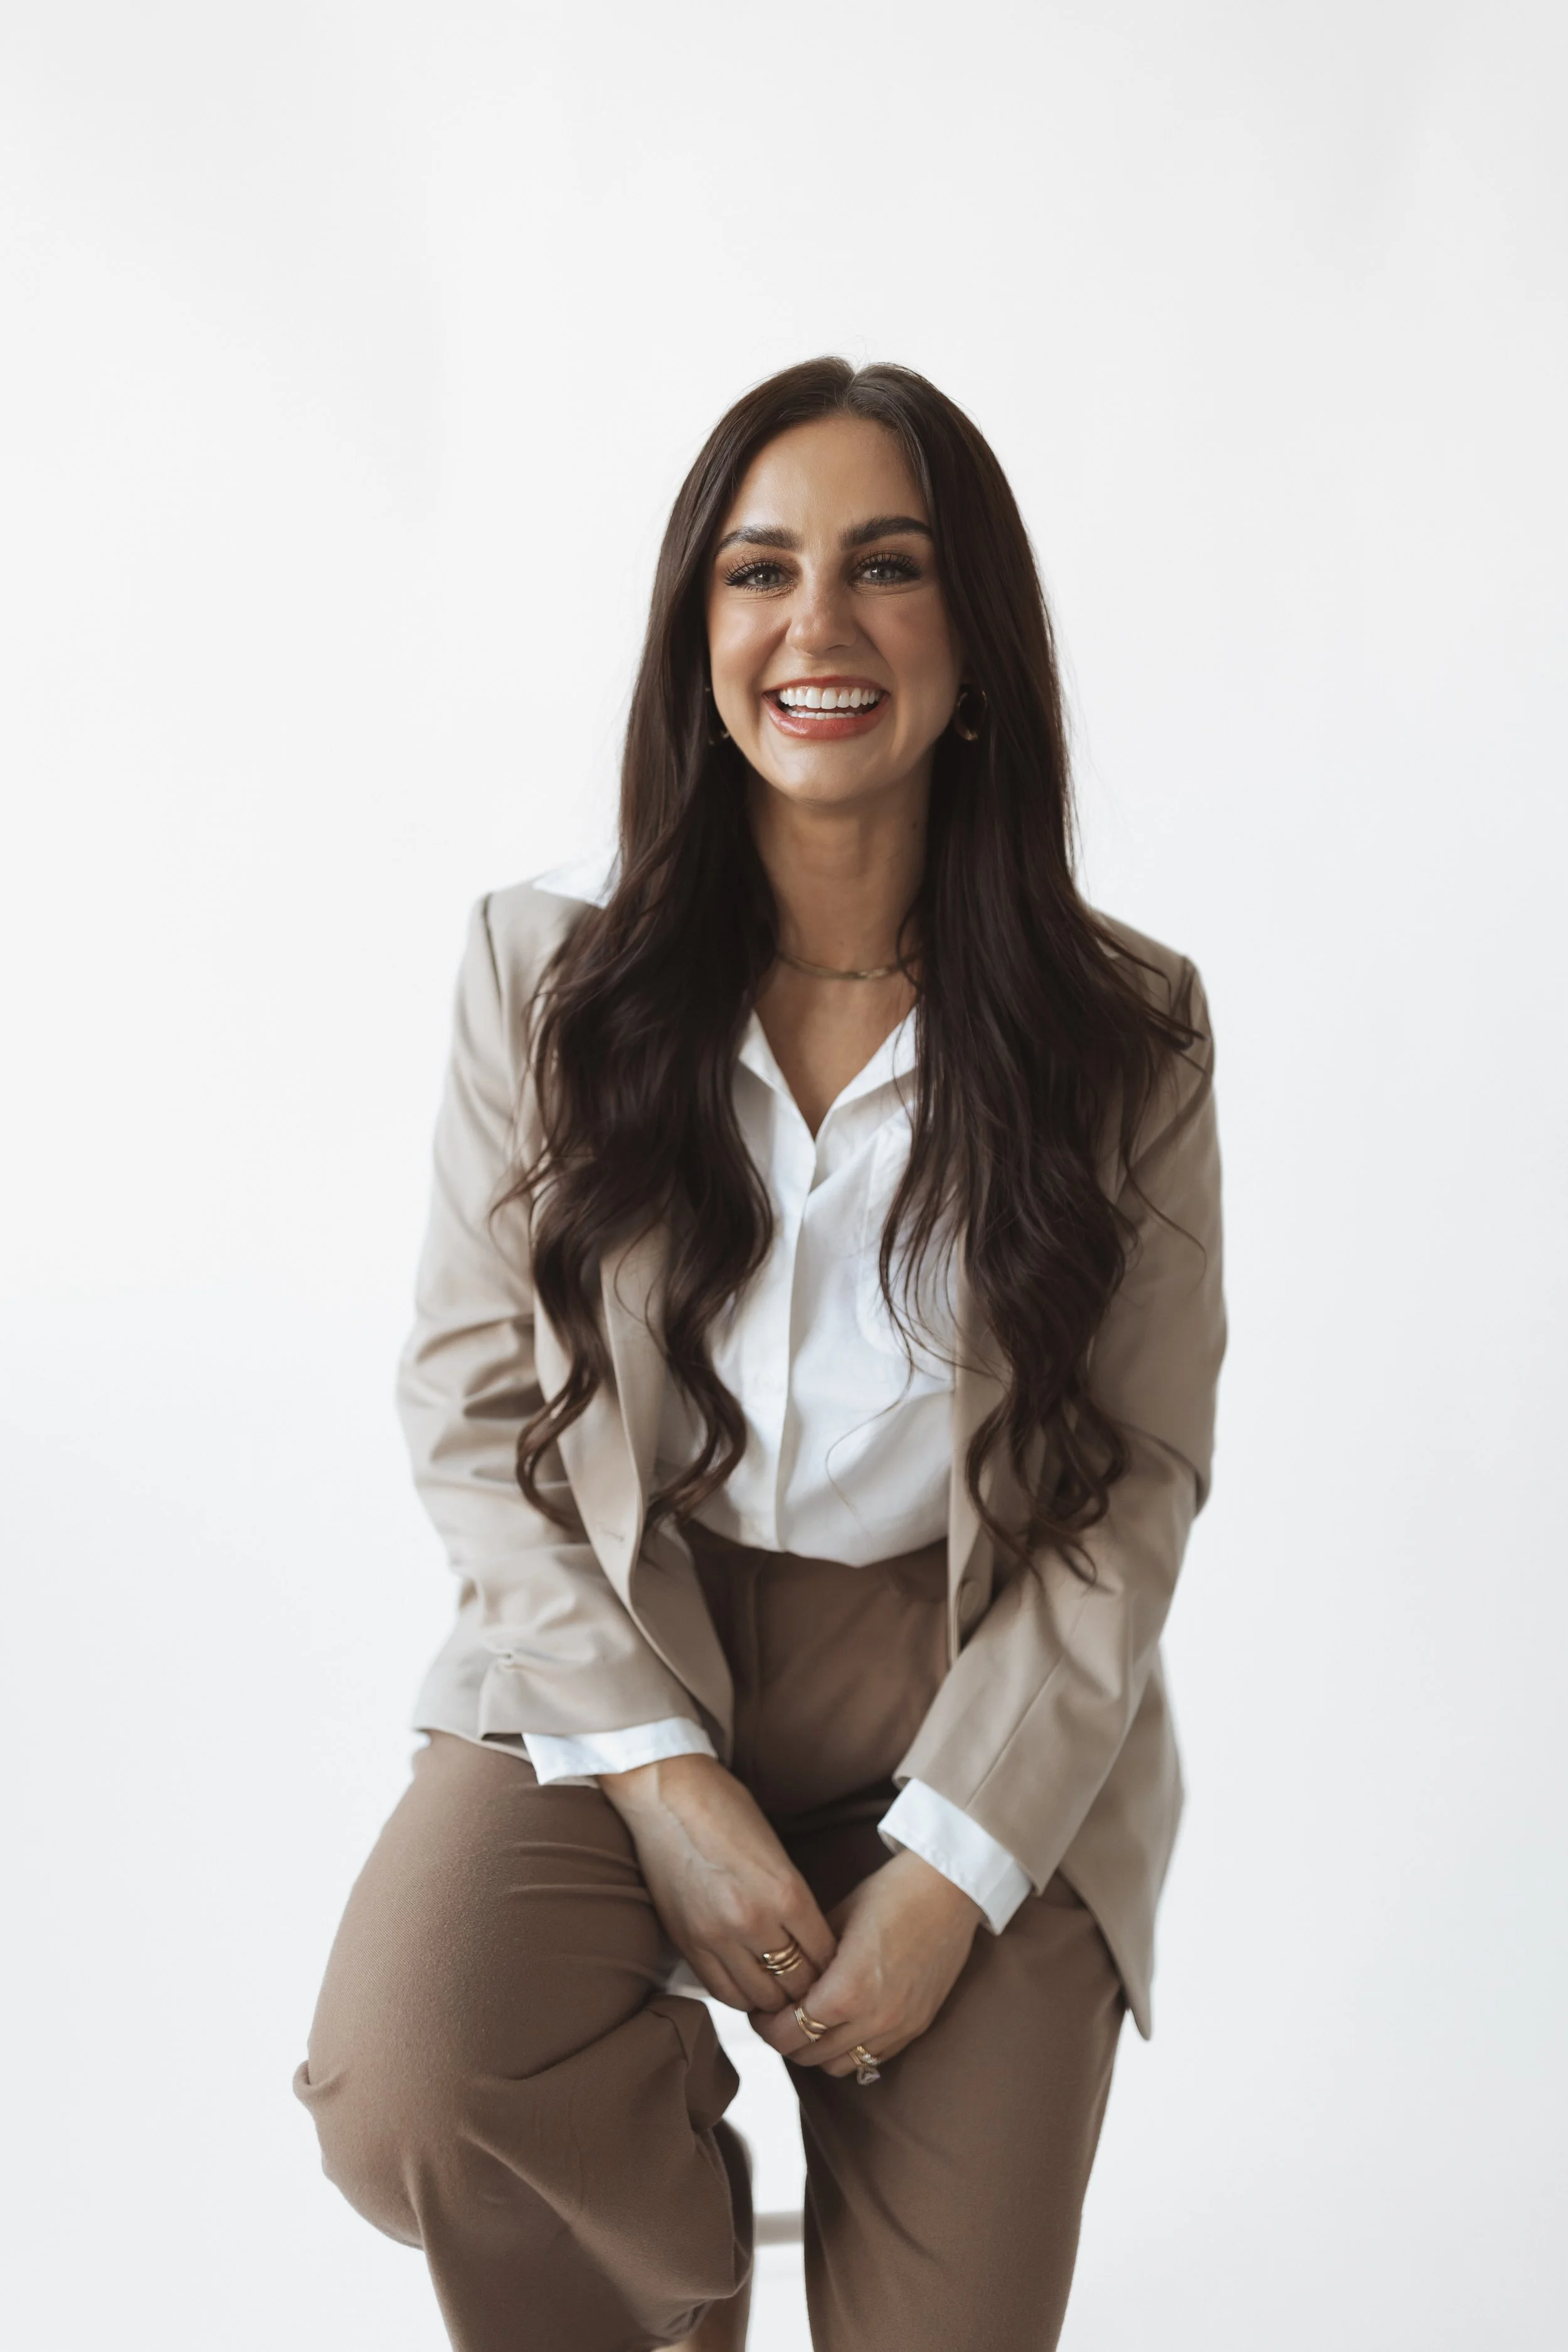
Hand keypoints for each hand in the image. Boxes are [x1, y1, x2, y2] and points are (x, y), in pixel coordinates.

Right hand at [598, 1752, 836, 2012]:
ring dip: (775, 1997)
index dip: (834, 1966)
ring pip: (761, 1997)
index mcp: (786, 1892)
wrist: (666, 1794)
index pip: (825, 1955)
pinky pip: (722, 1991)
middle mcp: (753, 1921)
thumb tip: (807, 1940)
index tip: (836, 1967)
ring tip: (781, 1988)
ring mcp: (716, 1936)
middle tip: (813, 1986)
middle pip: (797, 1984)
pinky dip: (742, 1995)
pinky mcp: (687, 1943)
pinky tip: (749, 1985)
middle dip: (810, 1989)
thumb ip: (792, 1898)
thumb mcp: (776, 1851)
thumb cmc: (725, 1809)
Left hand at [748, 1850, 983, 2077]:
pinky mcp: (918, 2026)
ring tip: (810, 2020)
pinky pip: (874, 2057)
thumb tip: (780, 1981)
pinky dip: (852, 2048)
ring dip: (819, 2049)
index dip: (766, 2026)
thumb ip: (807, 1960)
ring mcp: (899, 2027)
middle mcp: (874, 2019)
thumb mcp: (834, 1920)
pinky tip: (844, 2022)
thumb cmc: (890, 1893)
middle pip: (810, 2056)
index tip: (759, 2011)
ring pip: (841, 2065)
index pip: (789, 2034)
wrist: (949, 1889)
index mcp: (846, 1991)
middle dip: (786, 2039)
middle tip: (778, 2015)